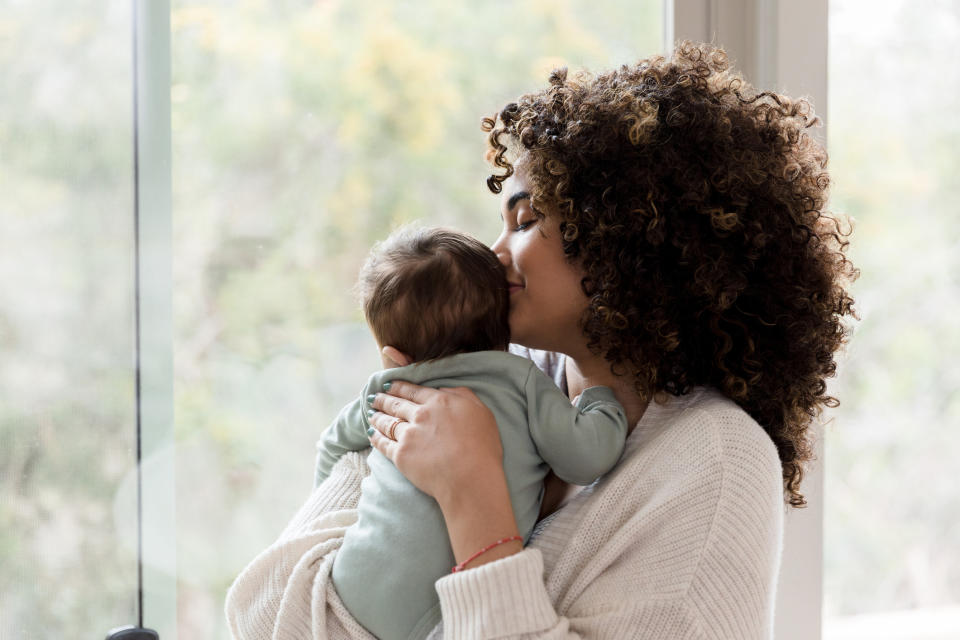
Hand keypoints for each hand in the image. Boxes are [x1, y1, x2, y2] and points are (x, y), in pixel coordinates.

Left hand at [366, 381, 503, 507]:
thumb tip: (445, 389)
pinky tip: (371, 434)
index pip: (413, 391)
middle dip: (383, 400)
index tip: (390, 386)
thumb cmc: (482, 447)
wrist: (470, 478)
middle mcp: (420, 415)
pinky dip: (375, 437)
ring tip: (371, 414)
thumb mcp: (481, 411)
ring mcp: (408, 435)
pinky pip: (383, 444)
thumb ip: (463, 395)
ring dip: (377, 417)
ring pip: (387, 423)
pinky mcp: (400, 456)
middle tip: (375, 397)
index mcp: (439, 401)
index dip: (399, 387)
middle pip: (396, 404)